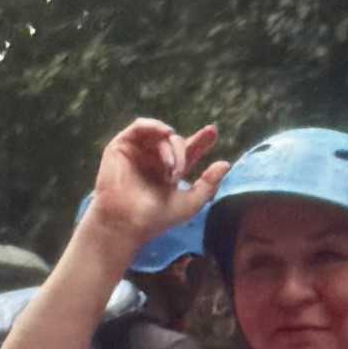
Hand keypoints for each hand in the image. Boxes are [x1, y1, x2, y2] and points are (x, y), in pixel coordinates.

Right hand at [87, 113, 219, 255]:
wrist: (126, 222)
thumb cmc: (155, 218)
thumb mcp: (190, 203)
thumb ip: (209, 184)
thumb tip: (226, 163)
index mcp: (169, 172)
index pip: (188, 150)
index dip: (201, 140)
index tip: (213, 131)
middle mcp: (154, 160)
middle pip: (177, 141)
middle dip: (183, 154)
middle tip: (178, 173)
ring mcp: (138, 152)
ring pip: (161, 135)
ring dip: (170, 147)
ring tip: (170, 166)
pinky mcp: (121, 147)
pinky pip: (139, 126)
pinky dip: (154, 126)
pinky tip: (165, 132)